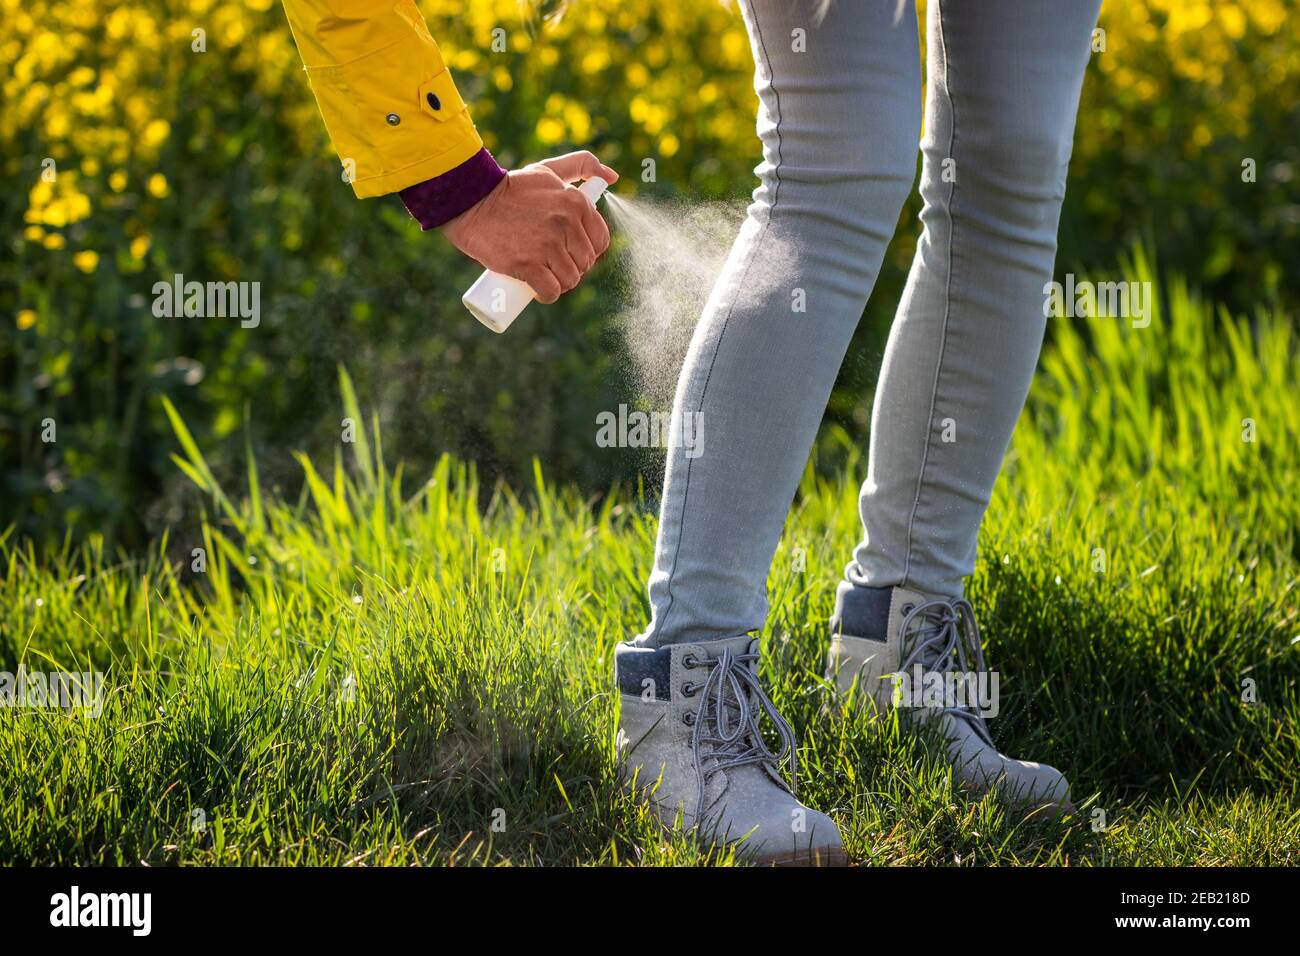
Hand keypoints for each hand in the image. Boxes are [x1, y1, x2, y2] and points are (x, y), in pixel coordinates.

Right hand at [442, 150, 619, 303]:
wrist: (472, 203)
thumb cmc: (513, 189)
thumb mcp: (548, 170)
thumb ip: (582, 164)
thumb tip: (613, 177)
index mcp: (576, 204)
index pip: (600, 241)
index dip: (586, 249)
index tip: (569, 249)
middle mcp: (566, 224)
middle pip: (584, 263)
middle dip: (571, 267)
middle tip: (551, 262)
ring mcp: (548, 246)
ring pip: (569, 280)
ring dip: (559, 284)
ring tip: (543, 274)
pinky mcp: (528, 265)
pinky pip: (551, 291)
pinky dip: (546, 295)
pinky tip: (538, 290)